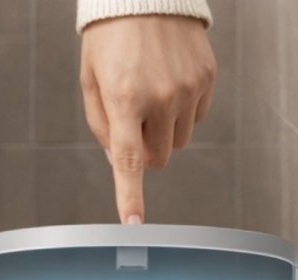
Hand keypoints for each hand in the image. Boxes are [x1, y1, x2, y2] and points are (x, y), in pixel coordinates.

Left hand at [80, 15, 216, 223]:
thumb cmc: (111, 36)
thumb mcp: (91, 78)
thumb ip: (101, 124)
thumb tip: (119, 162)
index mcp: (124, 98)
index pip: (128, 160)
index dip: (130, 195)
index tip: (134, 224)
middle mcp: (159, 97)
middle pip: (158, 159)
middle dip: (145, 149)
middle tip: (134, 119)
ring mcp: (186, 89)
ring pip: (178, 142)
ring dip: (164, 130)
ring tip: (152, 93)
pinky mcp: (205, 79)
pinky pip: (196, 117)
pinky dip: (182, 109)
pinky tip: (170, 81)